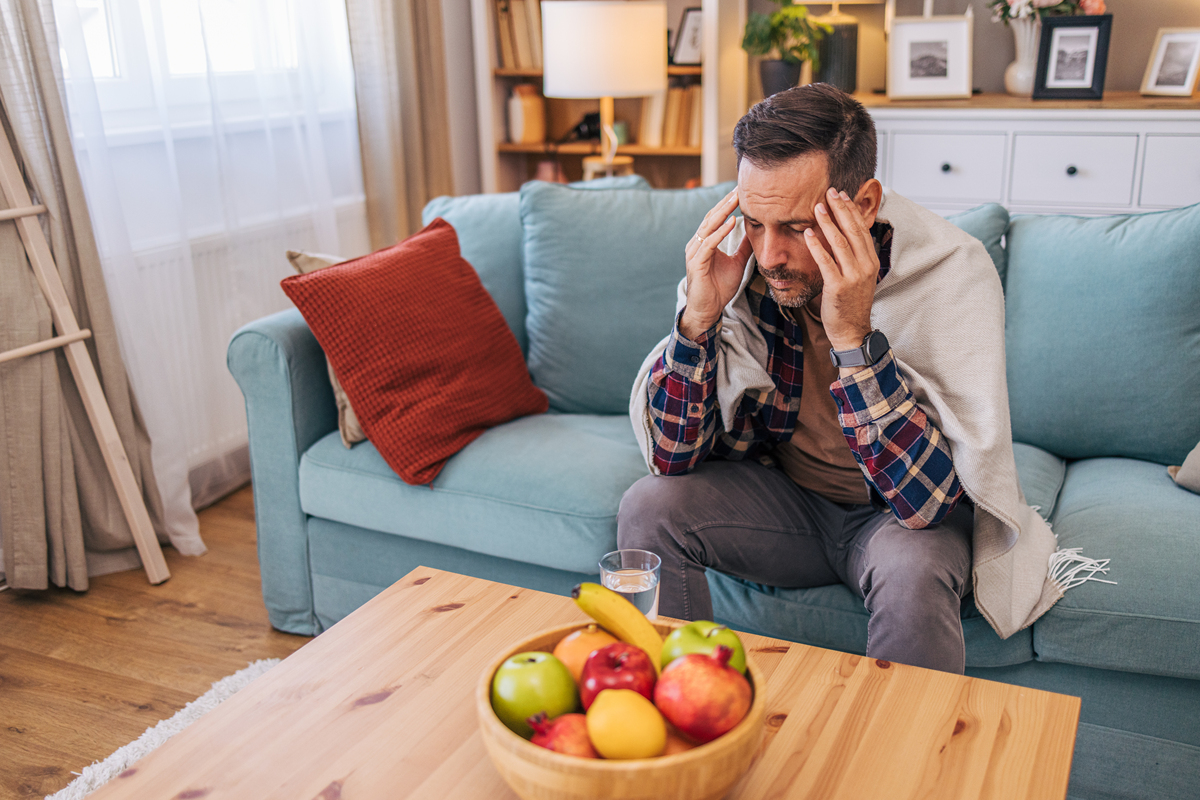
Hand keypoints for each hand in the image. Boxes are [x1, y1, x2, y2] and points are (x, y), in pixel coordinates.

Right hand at [680, 189, 753, 340]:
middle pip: (711, 217)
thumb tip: (756, 231)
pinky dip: (720, 232)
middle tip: (740, 188)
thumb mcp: (738, 262)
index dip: (728, 204)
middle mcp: (697, 244)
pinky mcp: (696, 263)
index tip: (742, 191)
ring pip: (709, 227)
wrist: (708, 310)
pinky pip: (709, 243)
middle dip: (726, 202)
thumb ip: (744, 247)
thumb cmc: (719, 288)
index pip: (716, 218)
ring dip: (723, 212)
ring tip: (736, 199)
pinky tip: (732, 221)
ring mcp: (695, 253)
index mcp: (705, 242)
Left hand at [804, 187, 878, 351]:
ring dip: (828, 223)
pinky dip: (817, 246)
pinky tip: (808, 233)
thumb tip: (844, 237)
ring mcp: (853, 277)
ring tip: (818, 207)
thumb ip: (854, 257)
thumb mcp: (859, 277)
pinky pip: (826, 262)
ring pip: (841, 243)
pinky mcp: (838, 287)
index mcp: (871, 261)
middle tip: (830, 192)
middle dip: (841, 209)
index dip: (852, 211)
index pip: (862, 229)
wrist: (852, 330)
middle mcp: (865, 266)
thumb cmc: (851, 303)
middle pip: (853, 231)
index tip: (842, 195)